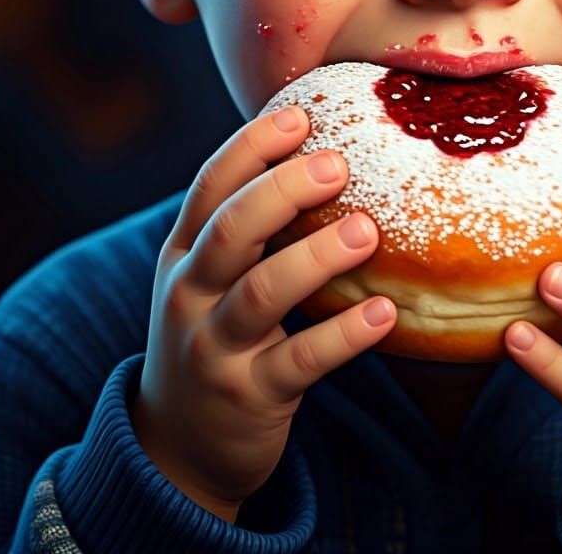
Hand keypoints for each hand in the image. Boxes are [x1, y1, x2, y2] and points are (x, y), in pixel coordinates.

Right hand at [131, 106, 396, 521]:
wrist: (177, 446)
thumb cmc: (212, 335)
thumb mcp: (209, 278)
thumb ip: (246, 227)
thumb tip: (319, 156)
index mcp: (183, 253)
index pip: (210, 186)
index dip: (251, 146)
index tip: (299, 116)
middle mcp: (190, 294)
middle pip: (231, 230)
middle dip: (283, 191)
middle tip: (338, 165)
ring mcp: (215, 348)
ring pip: (262, 293)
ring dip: (316, 257)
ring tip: (367, 231)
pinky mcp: (249, 396)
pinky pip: (299, 361)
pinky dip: (343, 335)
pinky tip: (384, 312)